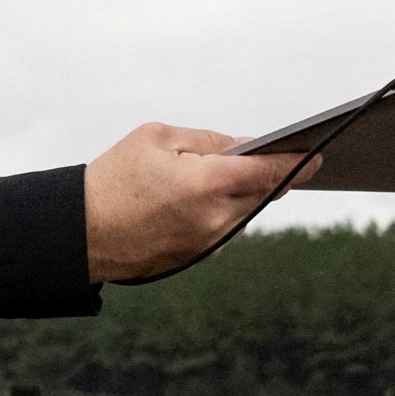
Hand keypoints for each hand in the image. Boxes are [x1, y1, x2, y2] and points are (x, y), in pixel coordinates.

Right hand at [83, 123, 307, 283]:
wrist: (78, 233)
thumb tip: (246, 147)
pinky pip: (223, 229)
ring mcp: (207, 244)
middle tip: (270, 158)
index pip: (270, 170)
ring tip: (219, 177)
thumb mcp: (158, 138)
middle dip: (266, 175)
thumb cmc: (112, 179)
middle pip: (262, 193)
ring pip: (243, 212)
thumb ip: (210, 140)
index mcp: (207, 184)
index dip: (298, 161)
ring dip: (240, 195)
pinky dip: (219, 212)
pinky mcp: (196, 258)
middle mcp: (215, 219)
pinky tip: (198, 200)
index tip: (316, 156)